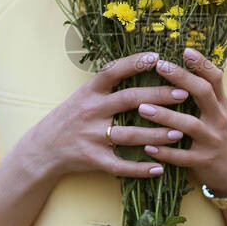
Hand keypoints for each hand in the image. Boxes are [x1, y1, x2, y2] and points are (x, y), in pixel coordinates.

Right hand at [35, 51, 190, 179]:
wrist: (42, 148)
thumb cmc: (70, 118)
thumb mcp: (83, 95)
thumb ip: (107, 85)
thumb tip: (140, 65)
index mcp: (89, 92)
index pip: (114, 72)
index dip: (135, 63)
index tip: (158, 57)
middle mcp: (91, 111)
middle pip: (129, 99)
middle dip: (159, 96)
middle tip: (184, 94)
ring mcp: (92, 136)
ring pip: (130, 135)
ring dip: (157, 134)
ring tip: (179, 132)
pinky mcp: (93, 159)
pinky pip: (120, 165)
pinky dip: (140, 168)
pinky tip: (160, 168)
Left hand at [139, 47, 226, 196]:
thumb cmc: (218, 136)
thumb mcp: (218, 113)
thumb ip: (204, 94)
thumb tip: (183, 65)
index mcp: (221, 105)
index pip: (215, 78)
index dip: (202, 63)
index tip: (185, 50)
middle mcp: (219, 119)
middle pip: (203, 93)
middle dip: (182, 78)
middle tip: (160, 66)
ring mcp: (212, 141)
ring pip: (190, 125)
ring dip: (165, 116)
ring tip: (142, 108)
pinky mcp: (203, 162)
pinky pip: (182, 157)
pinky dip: (164, 152)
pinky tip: (147, 147)